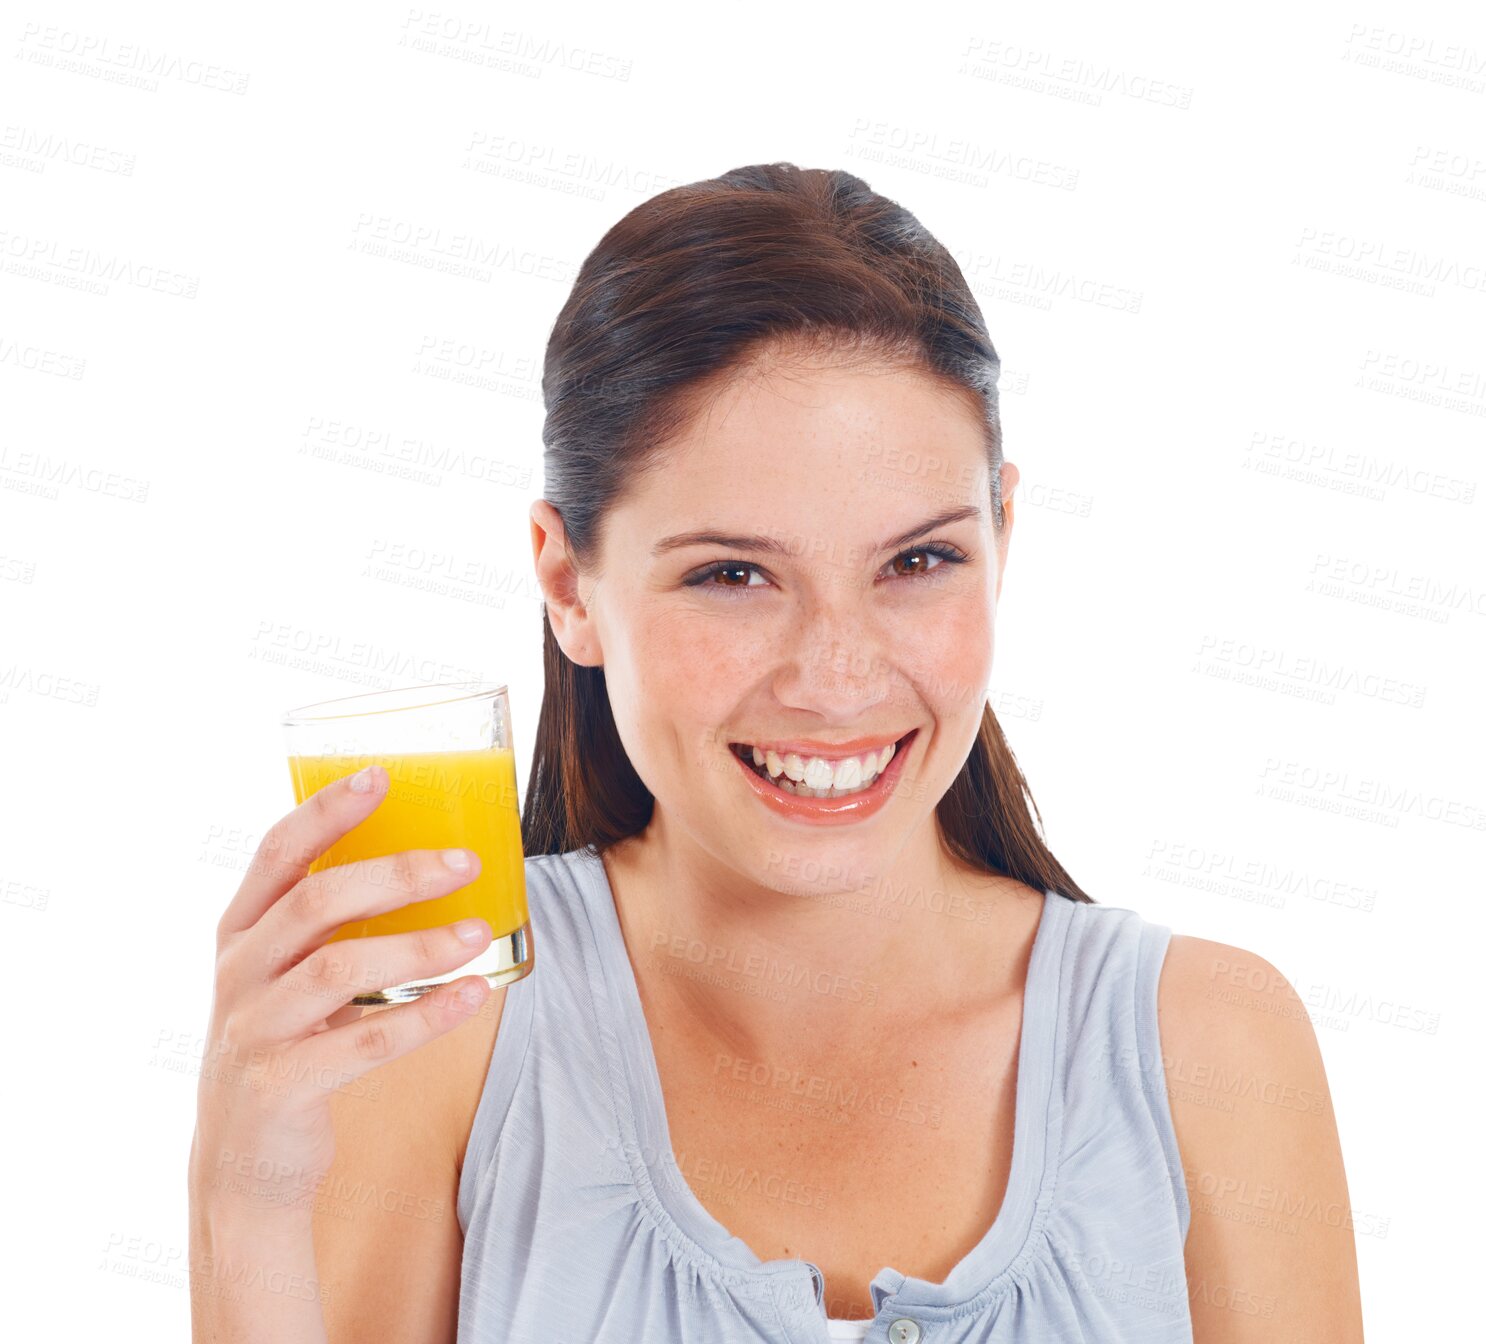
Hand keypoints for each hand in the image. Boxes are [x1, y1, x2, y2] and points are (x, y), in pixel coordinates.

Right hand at [189, 763, 492, 1223]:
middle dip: (397, 874)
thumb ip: (335, 927)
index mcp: (242, 931)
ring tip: (480, 932)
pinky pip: (363, 1041)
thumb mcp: (290, 976)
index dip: (326, 810)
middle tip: (465, 862)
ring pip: (339, 968)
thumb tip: (439, 864)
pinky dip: (425, 1016)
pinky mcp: (279, 1085)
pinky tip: (474, 996)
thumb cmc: (289, 1047)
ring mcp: (252, 1030)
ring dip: (418, 946)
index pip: (277, 852)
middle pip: (316, 901)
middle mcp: (238, 972)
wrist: (244, 1167)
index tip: (381, 775)